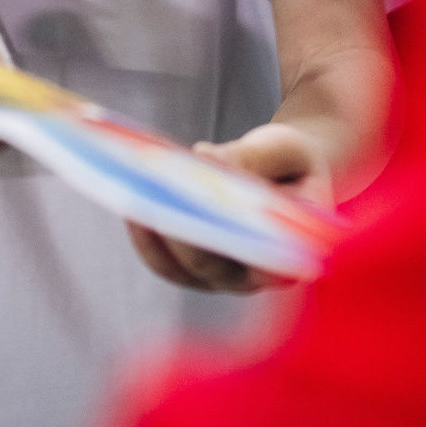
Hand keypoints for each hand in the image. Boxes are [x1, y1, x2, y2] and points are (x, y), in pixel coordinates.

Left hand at [126, 121, 330, 293]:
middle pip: (209, 265)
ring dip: (152, 235)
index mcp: (294, 254)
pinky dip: (145, 235)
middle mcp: (258, 278)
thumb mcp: (285, 148)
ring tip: (132, 196)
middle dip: (177, 230)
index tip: (197, 200)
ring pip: (179, 268)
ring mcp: (225, 279)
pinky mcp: (197, 270)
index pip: (256, 257)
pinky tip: (131, 203)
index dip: (224, 233)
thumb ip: (253, 156)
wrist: (290, 173)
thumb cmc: (293, 160)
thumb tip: (203, 159)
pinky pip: (164, 261)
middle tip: (151, 196)